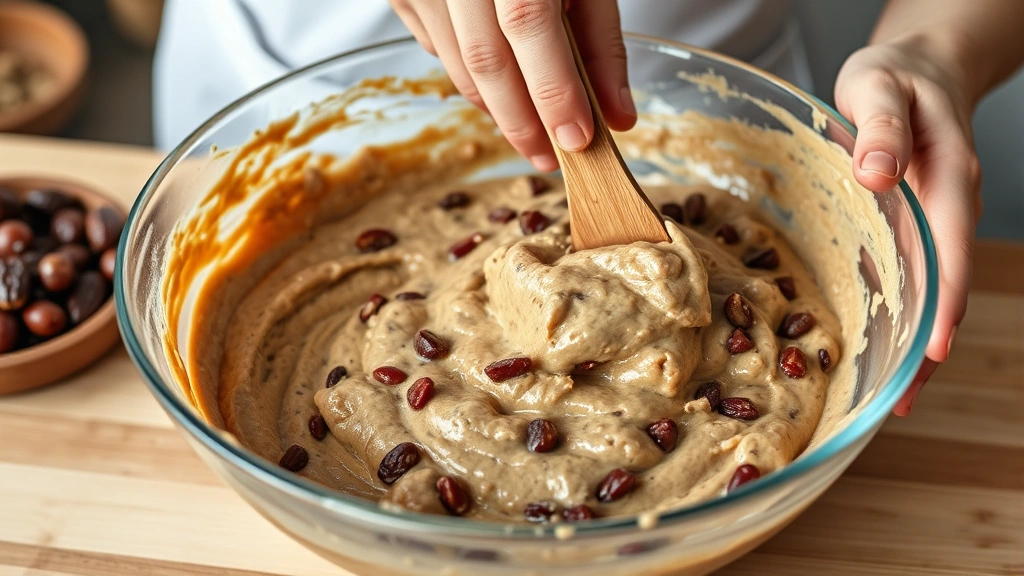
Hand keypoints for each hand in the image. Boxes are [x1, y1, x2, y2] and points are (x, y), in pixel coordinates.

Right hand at [389, 0, 636, 170]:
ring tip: (531, 130)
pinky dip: (467, 74)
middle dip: (521, 121)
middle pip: (483, 59)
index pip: (528, 25)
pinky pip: (434, 46)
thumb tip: (617, 114)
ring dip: (497, 107)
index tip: (578, 139)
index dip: (553, 90)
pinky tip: (497, 83)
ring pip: (455, 63)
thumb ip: (600, 40)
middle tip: (552, 157)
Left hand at [835, 35, 981, 415]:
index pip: (950, 251)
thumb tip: (876, 175)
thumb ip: (880, 128)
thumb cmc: (895, 78)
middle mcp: (947, 210)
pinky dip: (901, 314)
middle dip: (927, 346)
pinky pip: (913, 277)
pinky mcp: (915, 227)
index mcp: (946, 180)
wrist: (917, 70)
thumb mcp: (880, 88)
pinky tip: (879, 345)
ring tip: (891, 397)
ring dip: (915, 342)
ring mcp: (934, 222)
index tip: (931, 350)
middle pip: (945, 287)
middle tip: (900, 401)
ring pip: (931, 291)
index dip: (943, 303)